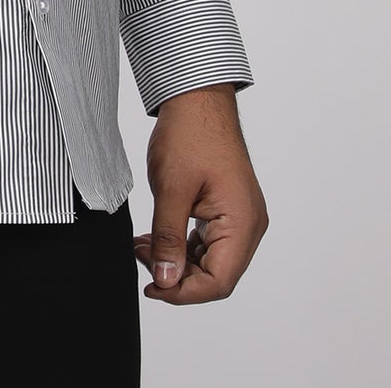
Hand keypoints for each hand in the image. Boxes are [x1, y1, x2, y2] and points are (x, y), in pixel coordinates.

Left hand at [133, 83, 267, 305]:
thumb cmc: (190, 134)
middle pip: (216, 275)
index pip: (218, 282)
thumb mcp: (171, 189)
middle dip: (177, 275)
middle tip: (142, 258)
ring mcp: (240, 217)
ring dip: (177, 260)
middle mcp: (248, 225)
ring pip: (210, 260)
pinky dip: (182, 244)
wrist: (197, 97)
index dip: (183, 292)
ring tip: (143, 247)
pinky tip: (157, 238)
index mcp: (242, 223)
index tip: (152, 287)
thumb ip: (168, 239)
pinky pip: (208, 241)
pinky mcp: (228, 208)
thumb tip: (166, 281)